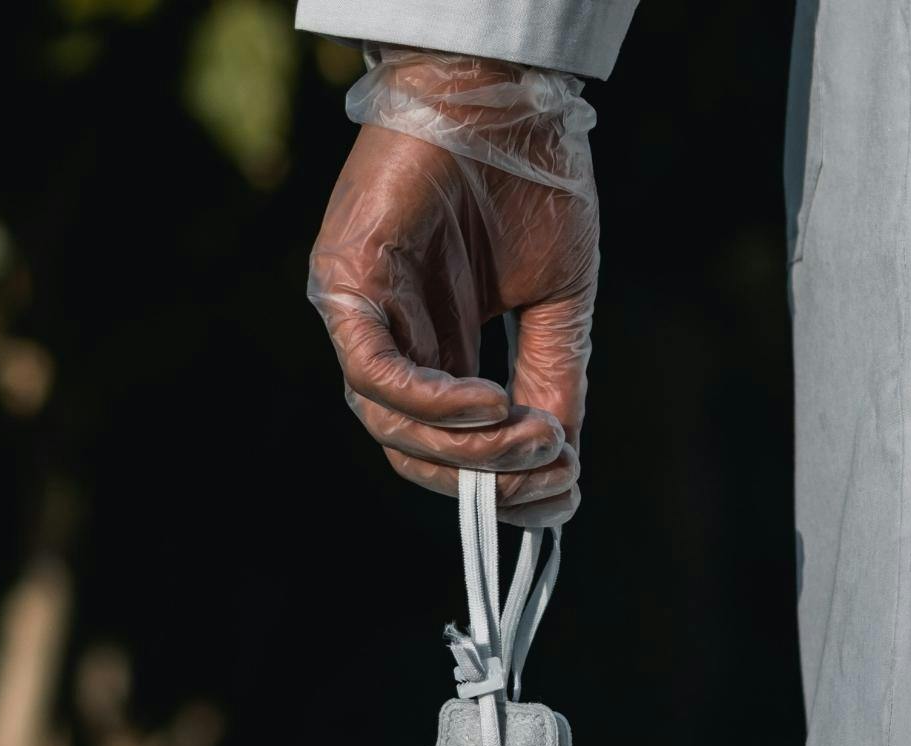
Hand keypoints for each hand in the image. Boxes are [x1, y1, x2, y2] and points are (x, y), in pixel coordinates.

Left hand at [307, 47, 599, 527]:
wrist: (504, 91)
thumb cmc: (530, 182)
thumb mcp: (558, 302)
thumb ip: (554, 378)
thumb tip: (562, 460)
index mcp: (438, 348)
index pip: (451, 447)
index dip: (503, 484)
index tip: (564, 489)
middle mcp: (394, 341)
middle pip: (417, 452)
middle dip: (488, 477)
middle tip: (551, 465)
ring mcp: (364, 314)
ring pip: (391, 426)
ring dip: (466, 448)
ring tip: (530, 434)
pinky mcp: (346, 281)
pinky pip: (373, 372)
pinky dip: (430, 403)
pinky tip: (490, 403)